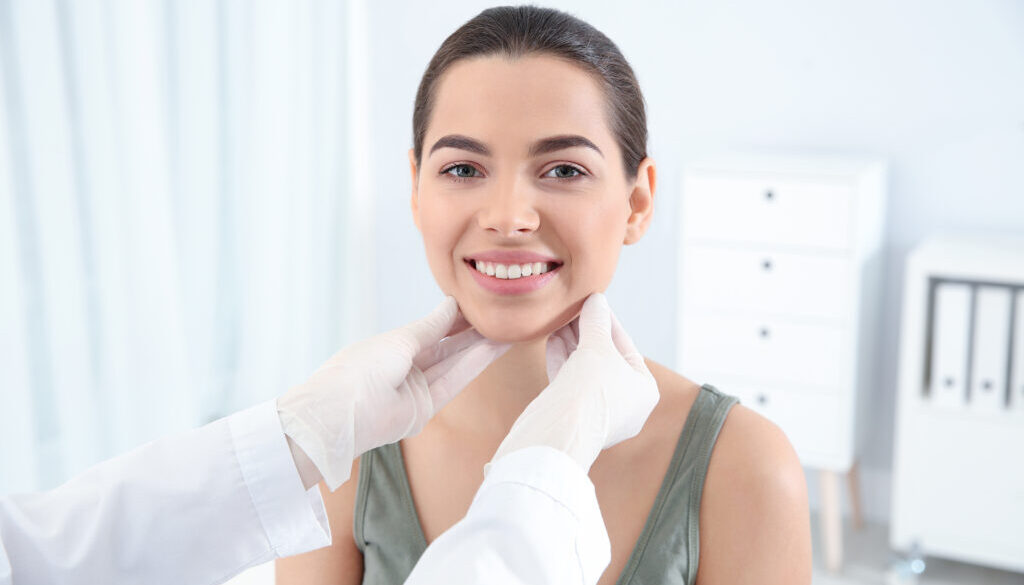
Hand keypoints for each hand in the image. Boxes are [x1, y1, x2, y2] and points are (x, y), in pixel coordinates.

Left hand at [278, 297, 510, 489]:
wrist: (341, 413)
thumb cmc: (360, 369)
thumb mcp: (399, 340)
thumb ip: (430, 327)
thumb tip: (450, 305)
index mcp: (392, 348)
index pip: (431, 331)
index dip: (455, 318)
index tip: (480, 304)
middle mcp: (405, 369)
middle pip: (447, 348)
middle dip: (474, 333)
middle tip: (502, 317)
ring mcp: (416, 391)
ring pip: (454, 365)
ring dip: (480, 348)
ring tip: (507, 331)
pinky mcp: (425, 410)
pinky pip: (452, 383)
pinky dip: (473, 365)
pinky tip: (492, 348)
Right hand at [488, 293, 658, 473]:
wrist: (560, 430)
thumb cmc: (591, 388)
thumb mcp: (598, 347)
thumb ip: (597, 322)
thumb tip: (596, 300)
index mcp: (644, 391)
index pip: (626, 346)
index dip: (608, 320)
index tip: (594, 301)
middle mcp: (626, 404)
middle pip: (605, 358)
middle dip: (586, 332)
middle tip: (573, 309)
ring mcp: (600, 413)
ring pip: (586, 370)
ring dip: (572, 344)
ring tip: (559, 320)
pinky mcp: (576, 417)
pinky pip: (572, 383)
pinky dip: (563, 361)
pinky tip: (552, 339)